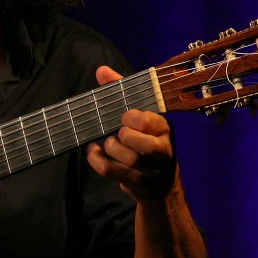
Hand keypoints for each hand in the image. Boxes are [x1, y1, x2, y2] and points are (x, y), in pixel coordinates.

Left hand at [85, 65, 175, 203]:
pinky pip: (112, 171)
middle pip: (142, 141)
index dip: (132, 116)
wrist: (160, 187)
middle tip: (120, 131)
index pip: (150, 120)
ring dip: (112, 148)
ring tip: (109, 143)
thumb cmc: (146, 144)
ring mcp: (151, 169)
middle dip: (125, 134)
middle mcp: (162, 149)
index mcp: (164, 128)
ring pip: (130, 158)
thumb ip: (121, 93)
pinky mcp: (138, 184)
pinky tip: (94, 151)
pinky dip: (97, 160)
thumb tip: (102, 70)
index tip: (124, 116)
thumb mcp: (141, 118)